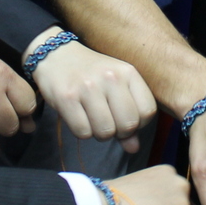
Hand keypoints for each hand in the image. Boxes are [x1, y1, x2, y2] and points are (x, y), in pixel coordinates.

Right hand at [28, 32, 155, 153]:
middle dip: (118, 131)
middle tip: (107, 120)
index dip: (139, 123)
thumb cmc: (93, 74)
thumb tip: (134, 149)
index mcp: (128, 72)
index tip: (124, 117)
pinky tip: (78, 116)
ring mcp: (88, 87)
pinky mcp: (67, 97)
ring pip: (105, 132)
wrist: (57, 55)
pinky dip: (81, 131)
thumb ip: (130, 115)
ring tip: (92, 117)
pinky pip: (83, 132)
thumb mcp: (117, 86)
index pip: (148, 112)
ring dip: (98, 132)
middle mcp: (110, 77)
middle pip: (128, 125)